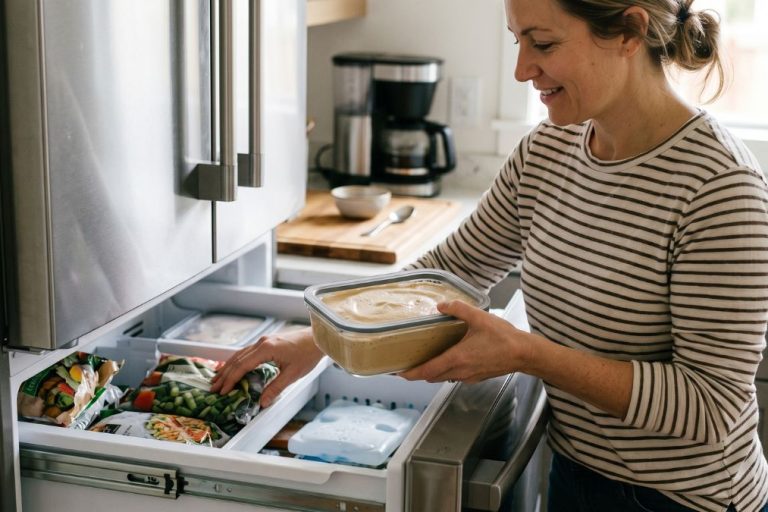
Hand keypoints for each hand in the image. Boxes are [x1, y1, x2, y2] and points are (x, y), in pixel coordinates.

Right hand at [210, 326, 322, 406]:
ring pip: (240, 354)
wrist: (317, 338)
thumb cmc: (308, 354)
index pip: (242, 366)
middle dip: (225, 375)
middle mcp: (261, 342)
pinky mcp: (267, 341)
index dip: (231, 380)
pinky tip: (233, 367)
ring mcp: (263, 340)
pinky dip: (237, 361)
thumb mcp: (292, 374)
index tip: (222, 392)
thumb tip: (261, 402)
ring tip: (217, 379)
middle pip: (237, 360)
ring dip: (228, 367)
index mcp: (266, 349)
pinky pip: (247, 352)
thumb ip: (276, 388)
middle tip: (214, 388)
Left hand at [398, 300, 532, 383]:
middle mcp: (460, 371)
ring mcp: (469, 376)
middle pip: (432, 377)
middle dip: (418, 373)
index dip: (411, 373)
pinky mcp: (477, 377)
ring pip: (443, 378)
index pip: (427, 371)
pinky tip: (448, 359)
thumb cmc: (503, 337)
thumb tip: (441, 305)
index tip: (398, 372)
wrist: (524, 354)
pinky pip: (455, 376)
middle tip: (406, 365)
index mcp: (457, 358)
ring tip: (424, 361)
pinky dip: (446, 371)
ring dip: (432, 372)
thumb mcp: (479, 317)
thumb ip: (458, 308)